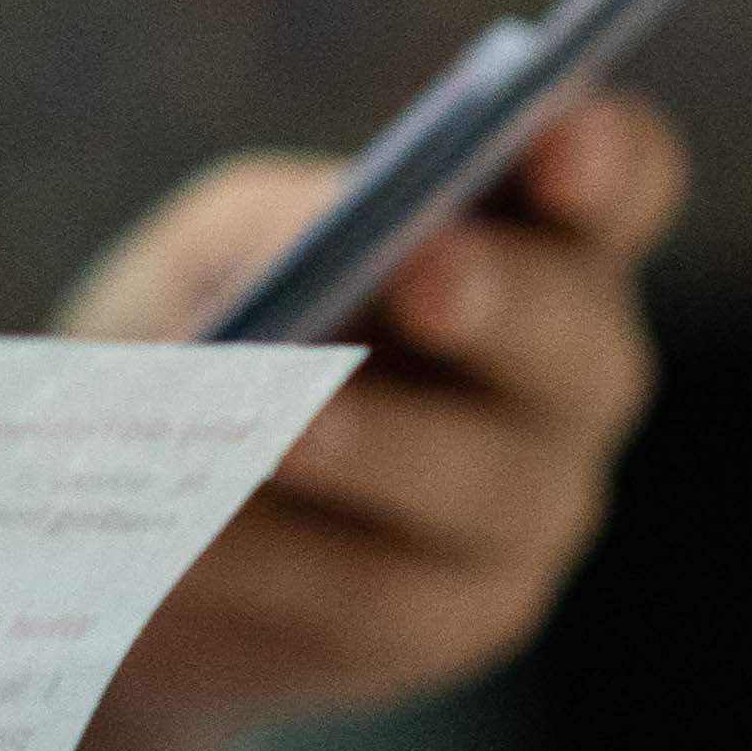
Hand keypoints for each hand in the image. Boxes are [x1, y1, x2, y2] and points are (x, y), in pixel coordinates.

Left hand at [56, 87, 680, 732]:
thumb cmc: (199, 337)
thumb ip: (273, 221)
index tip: (552, 132)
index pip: (623, 181)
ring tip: (279, 424)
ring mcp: (534, 506)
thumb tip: (317, 233)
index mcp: (536, 242)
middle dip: (500, 302)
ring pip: (486, 480)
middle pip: (576, 339)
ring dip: (380, 445)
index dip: (607, 156)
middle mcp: (570, 374)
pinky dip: (276, 557)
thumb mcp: (211, 251)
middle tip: (423, 273)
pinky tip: (189, 536)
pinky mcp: (461, 618)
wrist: (128, 522)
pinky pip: (383, 589)